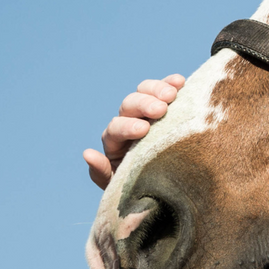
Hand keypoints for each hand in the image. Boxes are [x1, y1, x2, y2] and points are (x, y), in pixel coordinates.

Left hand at [84, 75, 185, 189]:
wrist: (165, 186)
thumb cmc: (140, 187)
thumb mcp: (120, 185)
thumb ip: (102, 173)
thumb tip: (88, 153)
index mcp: (115, 141)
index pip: (115, 128)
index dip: (127, 127)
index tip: (144, 130)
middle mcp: (128, 121)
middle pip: (129, 105)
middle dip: (143, 105)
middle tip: (160, 109)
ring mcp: (146, 111)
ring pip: (144, 92)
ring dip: (157, 89)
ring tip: (172, 94)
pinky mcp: (165, 106)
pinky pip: (165, 89)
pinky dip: (171, 83)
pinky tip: (180, 81)